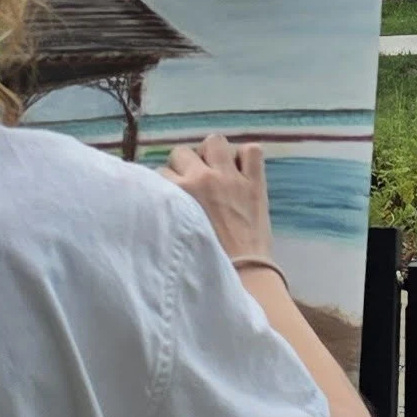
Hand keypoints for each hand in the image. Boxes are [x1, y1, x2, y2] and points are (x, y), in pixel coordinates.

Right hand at [164, 131, 276, 270]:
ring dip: (212, 154)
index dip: (168, 184)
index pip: (161, 172)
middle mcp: (202, 178)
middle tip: (193, 185)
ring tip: (215, 171)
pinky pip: (251, 151)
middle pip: (182, 153)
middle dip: (185, 167)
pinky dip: (246, 158)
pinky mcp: (255, 182)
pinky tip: (241, 172)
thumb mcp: (176, 231)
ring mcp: (230, 177)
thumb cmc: (207, 259)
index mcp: (178, 192)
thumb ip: (169, 211)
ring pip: (214, 142)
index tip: (174, 195)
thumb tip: (161, 199)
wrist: (244, 274)